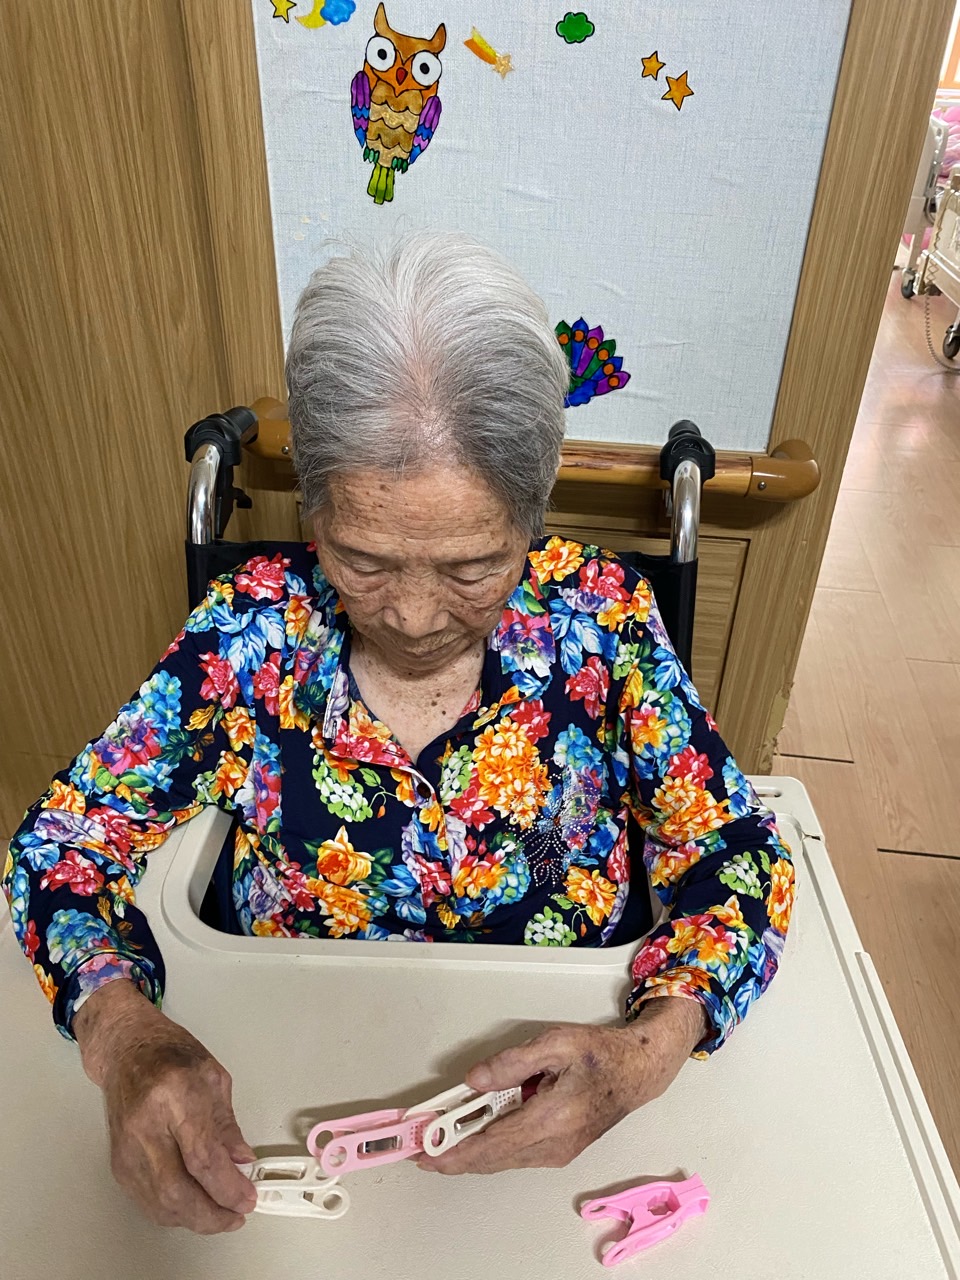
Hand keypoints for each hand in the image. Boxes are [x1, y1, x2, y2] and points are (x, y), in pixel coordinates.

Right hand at [74, 979, 257, 1232]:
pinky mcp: (119, 1163)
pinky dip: (175, 1212)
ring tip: (222, 1215)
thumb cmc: (170, 1054)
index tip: (247, 1198)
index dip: (227, 1186)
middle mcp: (145, 1125)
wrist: (125, 1050)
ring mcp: (127, 1148)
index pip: (201, 1156)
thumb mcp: (212, 1077)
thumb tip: (243, 1162)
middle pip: (176, 1189)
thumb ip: (227, 1125)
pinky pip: (147, 1200)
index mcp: (175, 1095)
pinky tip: (195, 1207)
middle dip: (211, 1214)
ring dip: (194, 1218)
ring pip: (160, 1203)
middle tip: (236, 1216)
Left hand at [418, 996, 707, 1174]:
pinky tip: (477, 1136)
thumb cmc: (599, 1053)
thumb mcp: (555, 1043)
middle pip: (494, 1159)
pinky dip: (492, 1150)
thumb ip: (512, 1063)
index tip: (427, 1154)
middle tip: (424, 1151)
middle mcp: (554, 1144)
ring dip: (472, 1154)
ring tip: (443, 1142)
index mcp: (551, 1118)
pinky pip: (517, 1155)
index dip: (456, 1151)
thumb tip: (474, 1081)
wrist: (638, 1070)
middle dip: (456, 1157)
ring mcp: (559, 1152)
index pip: (492, 1143)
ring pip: (504, 1160)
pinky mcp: (561, 1151)